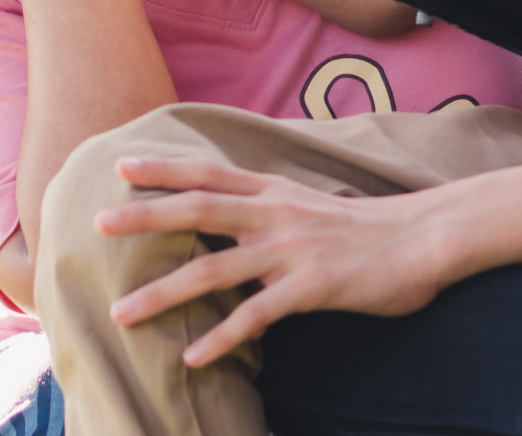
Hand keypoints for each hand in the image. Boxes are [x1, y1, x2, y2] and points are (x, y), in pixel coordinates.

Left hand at [97, 157, 449, 365]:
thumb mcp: (308, 205)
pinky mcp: (311, 287)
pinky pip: (256, 316)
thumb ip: (268, 208)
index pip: (209, 172)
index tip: (122, 166)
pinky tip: (193, 357)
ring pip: (214, 270)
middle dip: (145, 217)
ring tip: (122, 312)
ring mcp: (291, 249)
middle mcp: (275, 212)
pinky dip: (221, 336)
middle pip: (198, 209)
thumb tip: (231, 217)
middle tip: (98, 223)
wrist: (422, 237)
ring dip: (163, 292)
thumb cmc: (364, 227)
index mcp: (274, 190)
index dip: (166, 167)